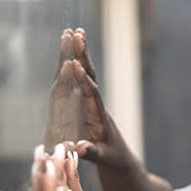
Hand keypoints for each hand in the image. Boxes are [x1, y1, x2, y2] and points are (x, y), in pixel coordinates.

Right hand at [45, 29, 129, 167]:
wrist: (118, 157)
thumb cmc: (111, 158)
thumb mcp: (102, 158)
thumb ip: (92, 152)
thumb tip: (80, 148)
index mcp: (99, 116)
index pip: (91, 95)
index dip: (84, 81)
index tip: (75, 65)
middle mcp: (97, 104)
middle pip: (90, 77)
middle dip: (83, 57)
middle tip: (77, 35)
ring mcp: (93, 101)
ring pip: (87, 74)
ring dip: (81, 53)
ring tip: (76, 32)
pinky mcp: (88, 101)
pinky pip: (81, 79)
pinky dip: (76, 62)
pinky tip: (72, 47)